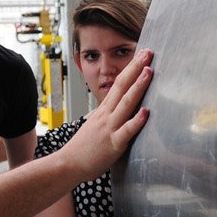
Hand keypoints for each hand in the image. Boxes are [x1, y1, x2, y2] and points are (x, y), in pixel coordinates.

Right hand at [63, 49, 153, 179]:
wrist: (67, 164)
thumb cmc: (82, 148)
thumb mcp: (95, 125)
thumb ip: (107, 116)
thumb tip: (118, 109)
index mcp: (103, 110)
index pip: (118, 83)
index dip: (131, 68)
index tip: (141, 55)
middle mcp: (107, 115)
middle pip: (122, 86)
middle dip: (136, 68)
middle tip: (148, 52)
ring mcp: (110, 128)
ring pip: (126, 104)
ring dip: (138, 87)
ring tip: (148, 72)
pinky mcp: (114, 144)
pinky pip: (127, 130)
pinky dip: (137, 121)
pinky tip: (146, 112)